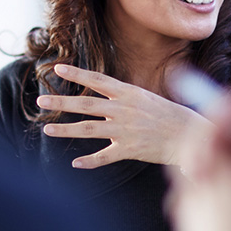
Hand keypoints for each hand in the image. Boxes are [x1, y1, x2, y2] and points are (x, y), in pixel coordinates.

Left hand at [35, 63, 210, 168]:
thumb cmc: (167, 115)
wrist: (189, 135)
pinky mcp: (129, 149)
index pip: (97, 80)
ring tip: (47, 130)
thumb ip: (121, 96)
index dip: (76, 74)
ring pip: (89, 130)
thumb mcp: (145, 97)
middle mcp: (124, 109)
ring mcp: (125, 130)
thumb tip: (102, 90)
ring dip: (66, 130)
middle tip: (41, 100)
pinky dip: (89, 161)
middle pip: (86, 105)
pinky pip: (104, 156)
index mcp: (128, 93)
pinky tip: (75, 163)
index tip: (56, 68)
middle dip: (61, 102)